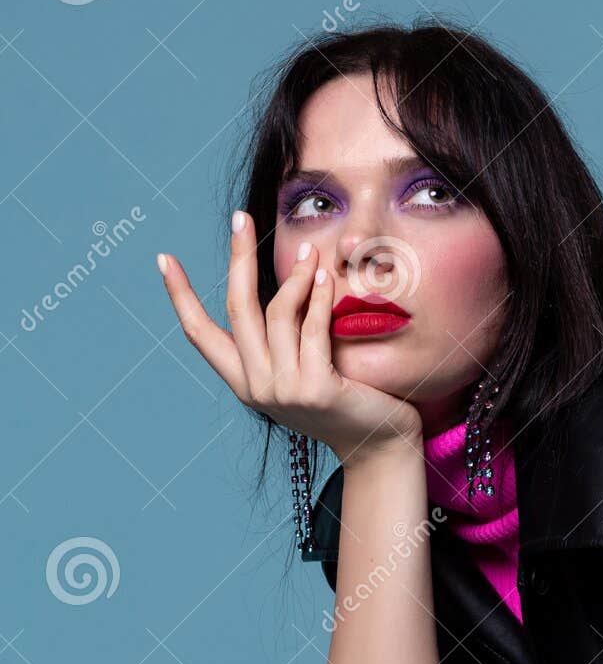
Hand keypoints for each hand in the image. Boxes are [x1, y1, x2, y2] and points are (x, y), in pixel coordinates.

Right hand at [157, 211, 423, 464]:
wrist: (377, 445)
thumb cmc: (343, 402)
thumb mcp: (301, 370)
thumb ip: (282, 339)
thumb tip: (272, 282)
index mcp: (245, 383)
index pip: (200, 335)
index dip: (180, 296)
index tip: (164, 259)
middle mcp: (257, 388)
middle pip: (237, 308)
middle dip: (239, 257)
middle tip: (241, 218)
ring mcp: (285, 391)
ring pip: (278, 314)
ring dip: (294, 277)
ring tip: (311, 251)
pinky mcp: (317, 389)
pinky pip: (313, 329)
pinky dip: (319, 298)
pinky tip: (325, 276)